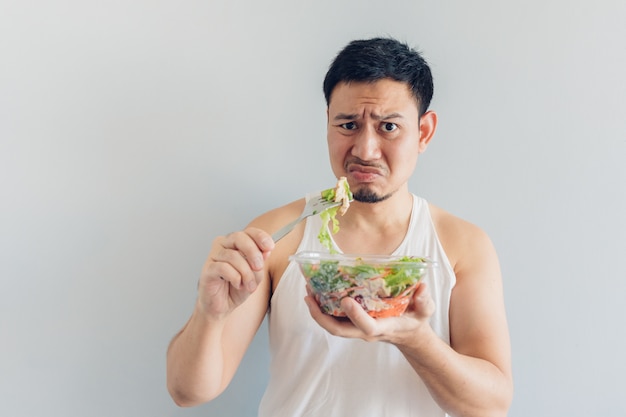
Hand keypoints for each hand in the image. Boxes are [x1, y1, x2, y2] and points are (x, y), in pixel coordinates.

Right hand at [197, 227, 273, 318]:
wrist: (222, 307)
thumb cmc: (237, 289)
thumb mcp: (255, 275)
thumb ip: (260, 262)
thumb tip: (266, 251)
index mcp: (235, 243)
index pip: (249, 232)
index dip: (260, 237)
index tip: (270, 247)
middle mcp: (223, 245)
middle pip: (239, 237)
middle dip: (253, 253)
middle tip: (258, 267)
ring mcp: (213, 256)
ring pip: (233, 256)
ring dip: (246, 273)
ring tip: (249, 286)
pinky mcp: (207, 269)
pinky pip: (224, 268)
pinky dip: (235, 277)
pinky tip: (237, 284)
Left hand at [304, 282, 434, 343]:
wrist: (409, 335)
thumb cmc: (415, 321)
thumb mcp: (425, 311)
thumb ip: (425, 300)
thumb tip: (422, 287)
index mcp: (384, 328)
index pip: (367, 326)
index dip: (355, 315)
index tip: (345, 300)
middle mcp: (366, 331)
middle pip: (339, 330)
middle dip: (321, 316)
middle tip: (310, 296)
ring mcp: (357, 329)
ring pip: (332, 325)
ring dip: (317, 311)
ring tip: (308, 291)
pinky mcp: (352, 324)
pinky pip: (333, 320)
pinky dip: (322, 308)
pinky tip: (315, 293)